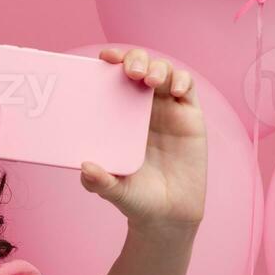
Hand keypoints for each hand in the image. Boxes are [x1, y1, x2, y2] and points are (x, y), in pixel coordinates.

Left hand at [83, 47, 207, 233]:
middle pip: (140, 66)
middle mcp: (142, 108)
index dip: (111, 63)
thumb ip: (99, 182)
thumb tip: (84, 167)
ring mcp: (167, 109)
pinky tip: (176, 90)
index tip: (102, 58)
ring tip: (150, 80)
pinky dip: (183, 81)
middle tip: (129, 71)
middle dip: (135, 59)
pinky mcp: (190, 116)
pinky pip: (187, 88)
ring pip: (164, 72)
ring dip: (158, 67)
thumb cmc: (136, 198)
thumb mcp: (114, 191)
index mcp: (118, 116)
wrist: (168, 216)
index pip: (113, 79)